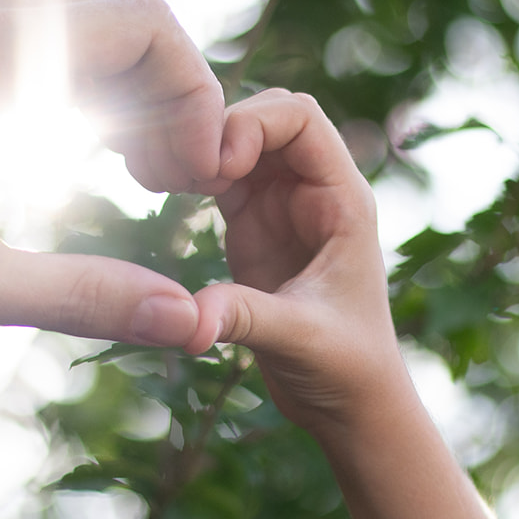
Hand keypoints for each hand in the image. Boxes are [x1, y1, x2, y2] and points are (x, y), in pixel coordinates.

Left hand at [0, 0, 225, 345]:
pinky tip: (95, 164)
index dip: (199, 96)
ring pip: (91, 32)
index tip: (199, 179)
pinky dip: (92, 95)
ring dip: (137, 96)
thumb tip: (191, 321)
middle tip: (182, 185)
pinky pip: (49, 50)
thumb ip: (87, 294)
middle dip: (178, 94)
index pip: (148, 27)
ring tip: (149, 181)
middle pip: (130, 20)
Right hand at [184, 89, 410, 436]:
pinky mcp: (253, 226)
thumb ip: (246, 317)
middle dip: (223, 127)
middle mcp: (314, 191)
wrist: (350, 404)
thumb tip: (187, 318)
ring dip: (205, 149)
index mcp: (343, 199)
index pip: (302, 119)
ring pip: (240, 140)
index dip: (255, 123)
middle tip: (184, 171)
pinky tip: (168, 192)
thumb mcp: (300, 339)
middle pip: (267, 115)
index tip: (218, 165)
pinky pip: (221, 175)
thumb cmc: (347, 368)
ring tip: (168, 179)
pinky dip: (194, 173)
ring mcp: (282, 205)